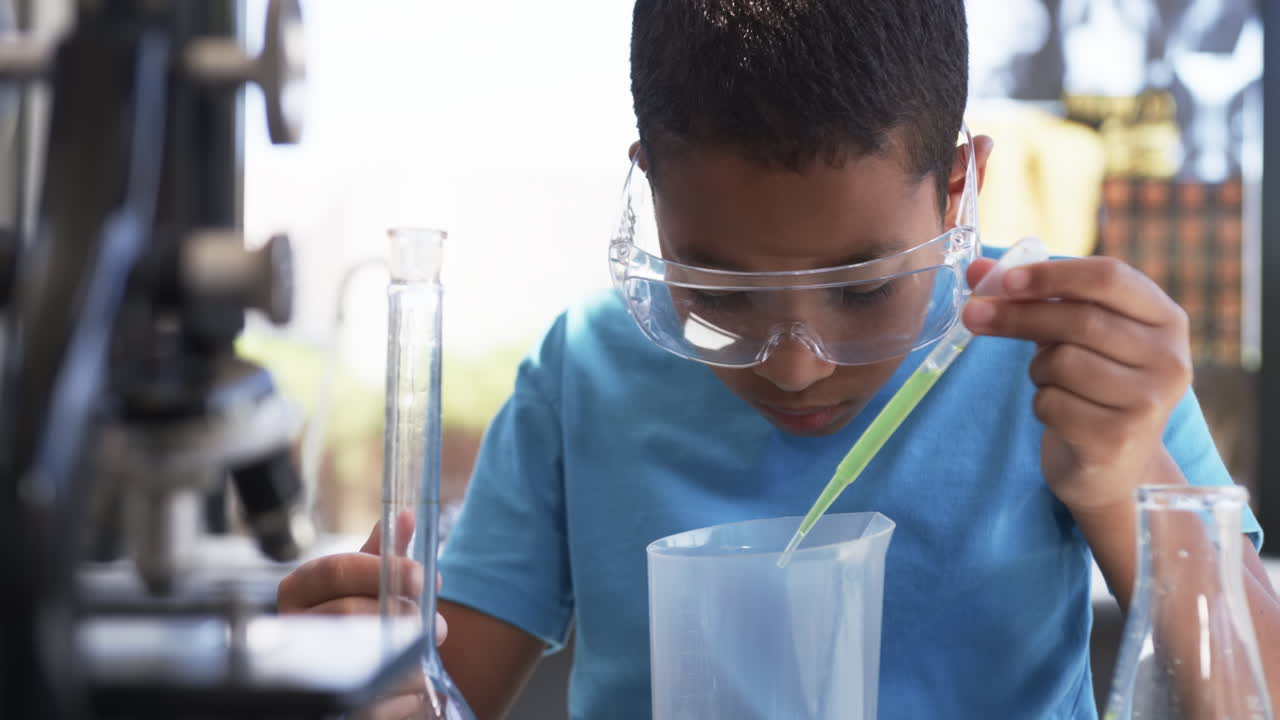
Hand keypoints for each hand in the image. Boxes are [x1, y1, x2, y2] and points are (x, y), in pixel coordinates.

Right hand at [278, 513, 449, 719]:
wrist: (343, 672)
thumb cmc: (357, 614)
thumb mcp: (367, 580)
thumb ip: (386, 552)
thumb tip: (409, 516)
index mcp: (301, 588)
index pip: (335, 569)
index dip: (383, 570)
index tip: (422, 576)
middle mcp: (293, 626)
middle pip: (348, 614)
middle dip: (401, 617)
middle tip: (439, 627)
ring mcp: (303, 666)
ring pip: (359, 659)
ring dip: (405, 659)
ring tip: (424, 656)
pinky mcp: (325, 706)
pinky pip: (367, 704)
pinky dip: (400, 697)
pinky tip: (410, 687)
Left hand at [962, 256, 1192, 512]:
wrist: (1112, 467)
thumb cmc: (1090, 386)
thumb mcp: (1071, 335)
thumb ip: (1031, 297)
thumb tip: (976, 270)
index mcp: (1165, 319)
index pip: (1109, 277)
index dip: (1052, 274)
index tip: (1004, 280)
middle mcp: (1169, 358)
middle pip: (1080, 319)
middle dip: (1018, 315)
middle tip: (973, 315)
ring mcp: (1149, 401)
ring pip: (1062, 362)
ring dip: (1038, 371)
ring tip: (1052, 382)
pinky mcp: (1119, 438)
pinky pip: (1053, 404)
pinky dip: (1041, 405)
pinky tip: (1060, 414)